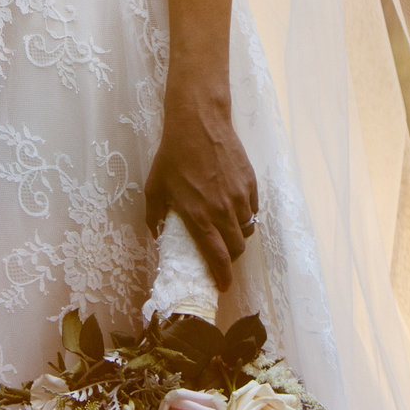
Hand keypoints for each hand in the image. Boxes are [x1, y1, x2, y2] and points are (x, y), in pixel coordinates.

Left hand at [144, 94, 258, 291]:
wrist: (198, 123)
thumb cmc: (173, 155)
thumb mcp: (155, 187)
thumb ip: (155, 217)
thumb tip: (158, 235)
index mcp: (200, 217)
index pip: (218, 258)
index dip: (222, 277)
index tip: (222, 286)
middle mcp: (223, 211)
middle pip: (237, 248)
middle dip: (231, 257)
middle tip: (222, 255)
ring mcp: (240, 197)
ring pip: (248, 229)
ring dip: (238, 235)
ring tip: (227, 229)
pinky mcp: (251, 183)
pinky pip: (254, 209)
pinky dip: (246, 215)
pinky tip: (234, 207)